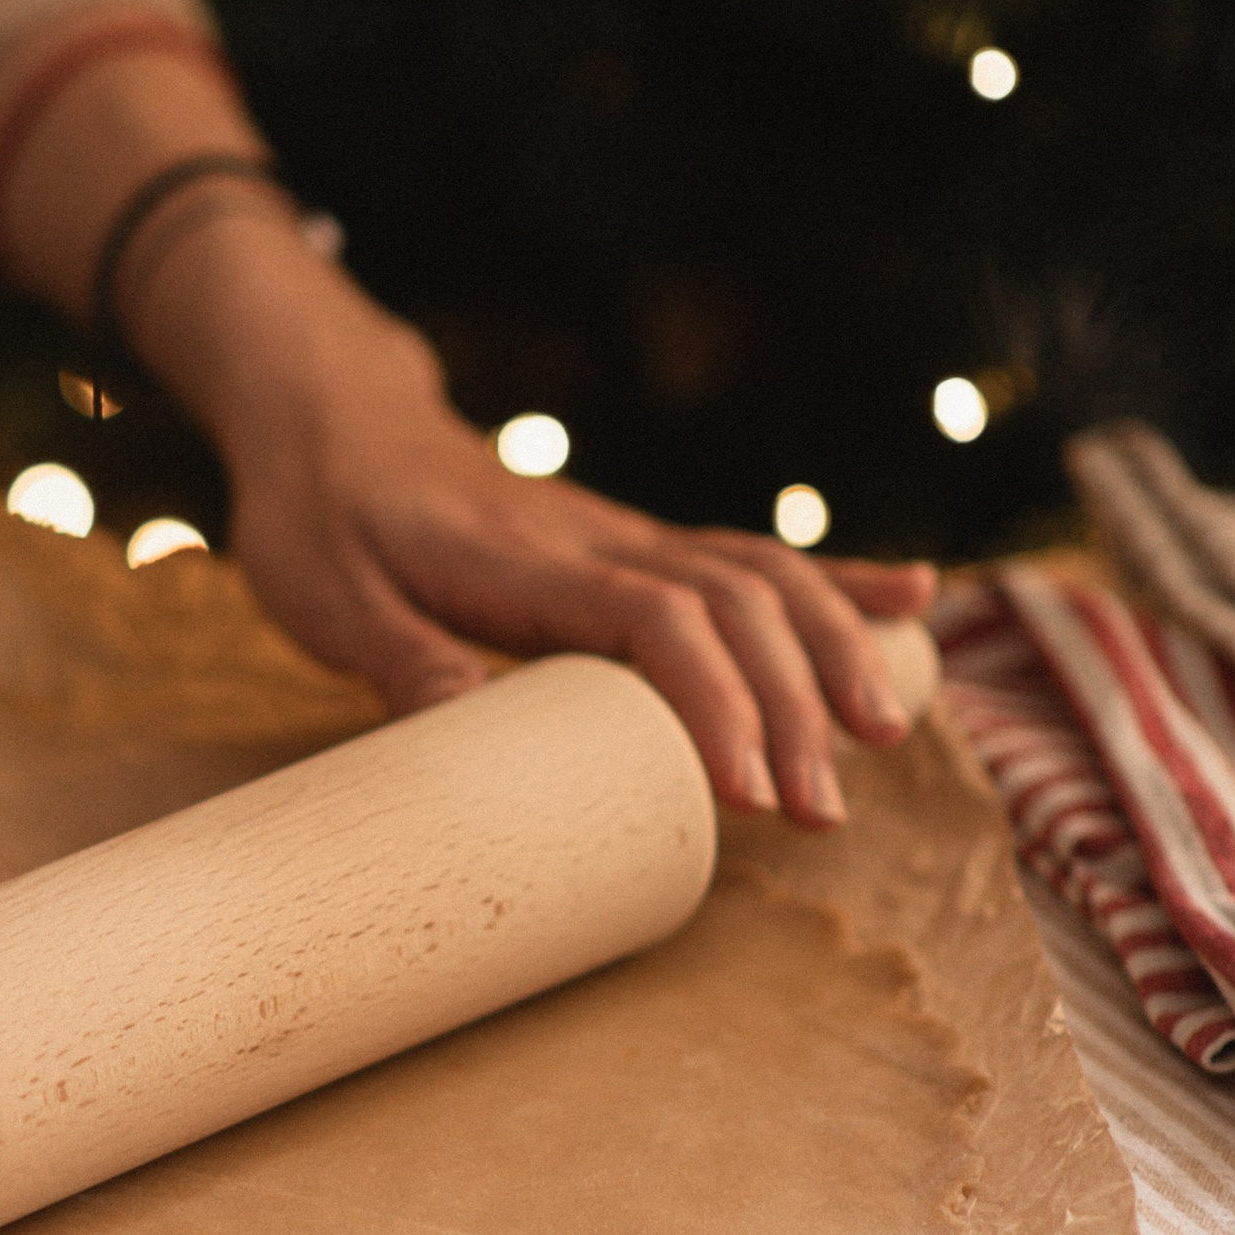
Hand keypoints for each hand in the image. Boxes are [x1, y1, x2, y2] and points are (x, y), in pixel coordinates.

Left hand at [144, 216, 932, 827]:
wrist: (331, 419)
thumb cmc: (321, 518)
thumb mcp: (326, 598)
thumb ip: (398, 664)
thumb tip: (463, 748)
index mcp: (526, 558)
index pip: (653, 621)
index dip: (714, 702)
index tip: (747, 791)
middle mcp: (598, 538)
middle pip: (733, 605)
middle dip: (793, 706)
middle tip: (821, 815)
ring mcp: (626, 534)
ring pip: (761, 574)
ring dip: (831, 652)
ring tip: (880, 740)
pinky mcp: (635, 544)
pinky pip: (751, 555)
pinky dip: (838, 579)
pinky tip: (913, 604)